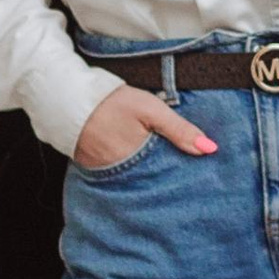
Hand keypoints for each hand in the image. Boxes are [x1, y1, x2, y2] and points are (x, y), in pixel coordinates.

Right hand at [74, 83, 219, 170]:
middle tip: (183, 178)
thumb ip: (180, 130)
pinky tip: (136, 164)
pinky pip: (115, 174)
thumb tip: (210, 149)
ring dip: (146, 176)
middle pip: (150, 181)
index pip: (167, 178)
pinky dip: (127, 170)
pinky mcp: (91, 168)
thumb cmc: (113, 102)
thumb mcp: (151, 110)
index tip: (197, 177)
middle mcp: (120, 174)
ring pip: (133, 179)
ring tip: (162, 170)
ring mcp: (104, 173)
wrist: (68, 97)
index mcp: (138, 162)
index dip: (181, 176)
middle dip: (165, 179)